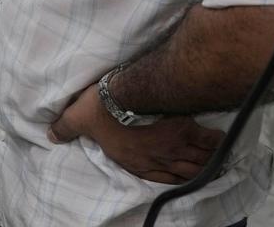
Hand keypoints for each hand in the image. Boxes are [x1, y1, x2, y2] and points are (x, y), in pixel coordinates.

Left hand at [48, 83, 223, 184]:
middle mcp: (158, 158)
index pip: (158, 176)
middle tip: (208, 170)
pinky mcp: (185, 128)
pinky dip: (216, 144)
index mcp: (134, 160)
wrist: (127, 94)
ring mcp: (174, 146)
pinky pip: (206, 141)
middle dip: (195, 171)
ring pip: (197, 159)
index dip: (172, 178)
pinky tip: (223, 142)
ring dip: (207, 162)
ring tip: (219, 161)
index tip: (182, 177)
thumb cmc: (102, 108)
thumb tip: (50, 135)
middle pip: (183, 170)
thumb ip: (65, 128)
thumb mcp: (78, 118)